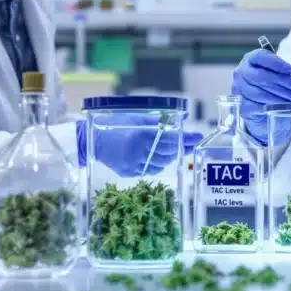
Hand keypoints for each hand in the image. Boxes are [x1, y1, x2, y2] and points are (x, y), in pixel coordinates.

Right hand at [76, 116, 203, 175]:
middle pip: (167, 152)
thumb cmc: (114, 125)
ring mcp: (134, 164)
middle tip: (190, 143)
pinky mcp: (129, 172)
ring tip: (176, 149)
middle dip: (181, 147)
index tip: (197, 136)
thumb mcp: (136, 117)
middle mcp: (139, 152)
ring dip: (170, 156)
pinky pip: (149, 170)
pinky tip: (160, 158)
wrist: (93, 141)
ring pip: (160, 163)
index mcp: (141, 135)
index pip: (170, 139)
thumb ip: (158, 119)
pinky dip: (158, 164)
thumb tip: (181, 117)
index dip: (186, 138)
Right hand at [232, 49, 290, 145]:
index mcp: (252, 60)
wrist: (267, 116)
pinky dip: (272, 107)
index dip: (275, 62)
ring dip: (281, 96)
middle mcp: (242, 73)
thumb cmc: (276, 92)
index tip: (290, 69)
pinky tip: (284, 108)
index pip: (260, 56)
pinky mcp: (242, 107)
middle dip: (283, 82)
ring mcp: (239, 90)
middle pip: (261, 76)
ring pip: (259, 92)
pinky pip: (256, 106)